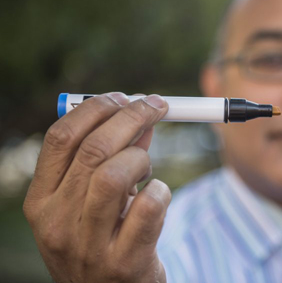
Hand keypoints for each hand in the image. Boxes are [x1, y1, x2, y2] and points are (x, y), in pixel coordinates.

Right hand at [23, 93, 170, 282]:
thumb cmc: (102, 237)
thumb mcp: (91, 200)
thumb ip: (111, 158)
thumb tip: (140, 118)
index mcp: (41, 201)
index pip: (61, 137)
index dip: (95, 108)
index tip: (122, 96)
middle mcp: (57, 222)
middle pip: (94, 149)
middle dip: (132, 116)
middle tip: (156, 106)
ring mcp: (89, 244)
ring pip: (116, 174)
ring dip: (142, 157)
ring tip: (147, 166)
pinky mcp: (124, 261)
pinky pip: (149, 207)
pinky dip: (161, 190)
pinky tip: (158, 194)